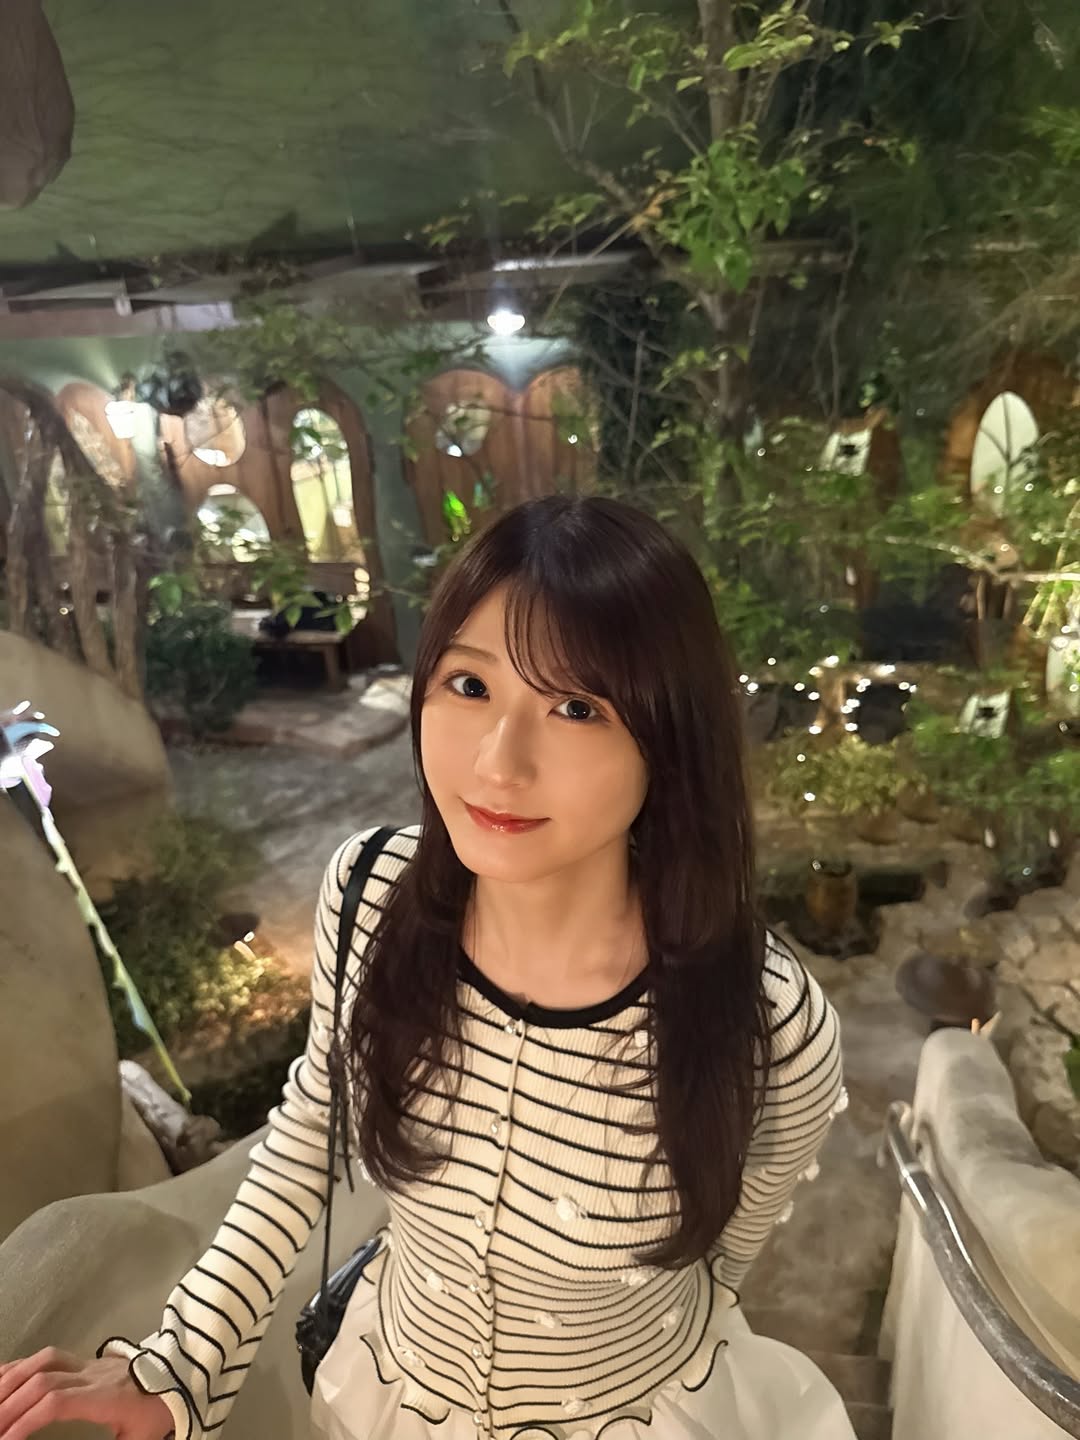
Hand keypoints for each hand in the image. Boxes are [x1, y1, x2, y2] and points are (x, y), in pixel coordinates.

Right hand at [0, 1349, 174, 1439]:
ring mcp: (85, 1363)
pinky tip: (1, 1380)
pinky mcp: (81, 1359)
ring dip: (9, 1383)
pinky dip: (18, 1367)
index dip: (28, 1420)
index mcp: (105, 1397)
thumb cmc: (154, 1412)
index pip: (58, 1401)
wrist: (175, 1376)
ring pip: (42, 1362)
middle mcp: (91, 1375)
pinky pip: (46, 1356)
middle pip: (43, 1381)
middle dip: (9, 1405)